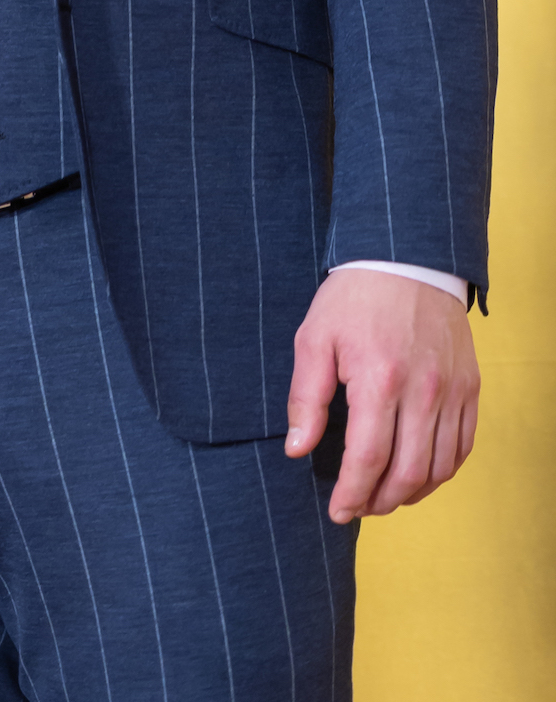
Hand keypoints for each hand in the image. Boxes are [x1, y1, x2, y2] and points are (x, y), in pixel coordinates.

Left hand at [287, 269, 479, 522]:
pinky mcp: (470, 387)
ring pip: (440, 468)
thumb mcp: (315, 338)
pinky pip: (463, 447)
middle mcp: (423, 392)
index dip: (352, 494)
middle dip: (380, 502)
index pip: (368, 459)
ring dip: (412, 494)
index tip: (338, 510)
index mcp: (379, 380)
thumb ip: (307, 397)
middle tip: (358, 508)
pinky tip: (419, 475)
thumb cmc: (354, 297)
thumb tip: (297, 449)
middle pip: (408, 474)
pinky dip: (443, 472)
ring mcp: (452, 391)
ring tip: (385, 497)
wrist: (406, 257)